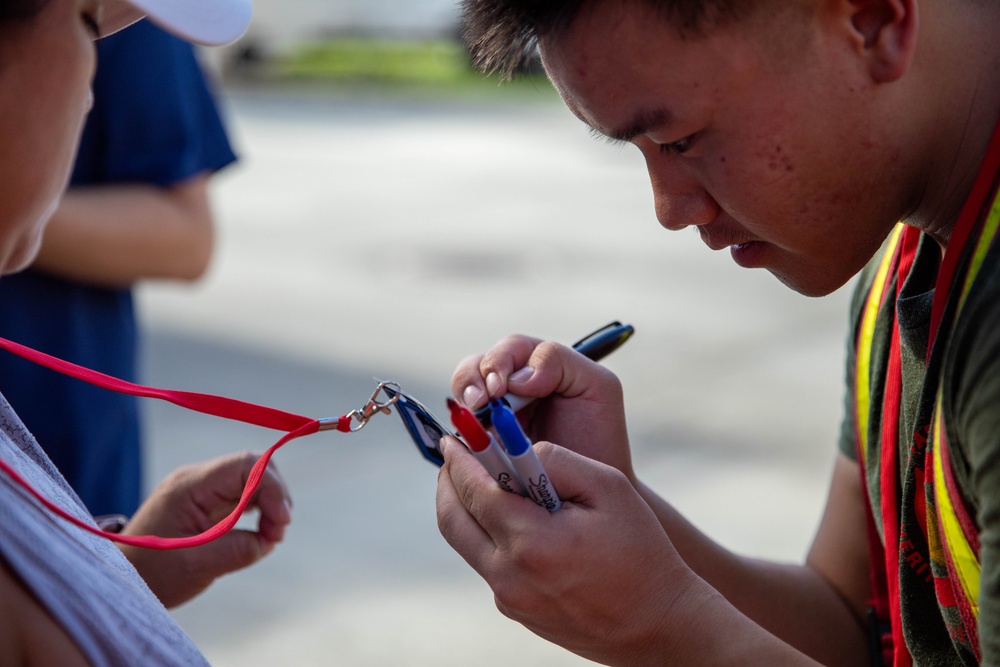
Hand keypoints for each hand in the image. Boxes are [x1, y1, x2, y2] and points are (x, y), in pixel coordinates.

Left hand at [118, 451, 291, 607]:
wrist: (122, 579)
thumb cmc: (152, 573)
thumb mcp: (198, 566)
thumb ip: (240, 550)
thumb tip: (270, 539)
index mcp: (190, 486)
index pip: (246, 465)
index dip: (273, 487)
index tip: (281, 523)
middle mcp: (198, 479)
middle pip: (254, 467)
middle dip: (275, 496)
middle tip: (277, 534)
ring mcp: (203, 489)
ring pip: (253, 480)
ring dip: (270, 504)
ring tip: (270, 537)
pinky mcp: (208, 503)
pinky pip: (244, 495)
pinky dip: (261, 511)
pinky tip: (261, 534)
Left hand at [436, 436, 696, 664]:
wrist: (657, 624)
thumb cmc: (641, 551)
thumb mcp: (609, 489)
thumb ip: (558, 461)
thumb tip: (518, 449)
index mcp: (533, 542)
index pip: (475, 491)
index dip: (460, 460)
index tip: (454, 437)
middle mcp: (510, 576)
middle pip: (453, 520)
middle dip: (448, 482)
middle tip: (456, 457)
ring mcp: (509, 598)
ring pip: (464, 542)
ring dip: (464, 507)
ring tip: (481, 480)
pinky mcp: (514, 609)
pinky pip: (486, 563)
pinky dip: (486, 533)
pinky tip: (510, 517)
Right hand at [451, 334, 635, 479]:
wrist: (592, 492)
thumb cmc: (599, 438)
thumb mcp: (598, 386)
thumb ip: (560, 361)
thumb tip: (516, 376)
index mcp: (539, 365)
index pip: (510, 349)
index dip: (499, 362)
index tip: (500, 388)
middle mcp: (512, 385)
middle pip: (477, 365)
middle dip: (473, 380)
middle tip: (479, 403)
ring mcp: (493, 413)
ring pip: (463, 392)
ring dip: (463, 400)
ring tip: (473, 418)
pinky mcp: (480, 441)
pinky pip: (460, 428)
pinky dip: (461, 430)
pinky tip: (470, 439)